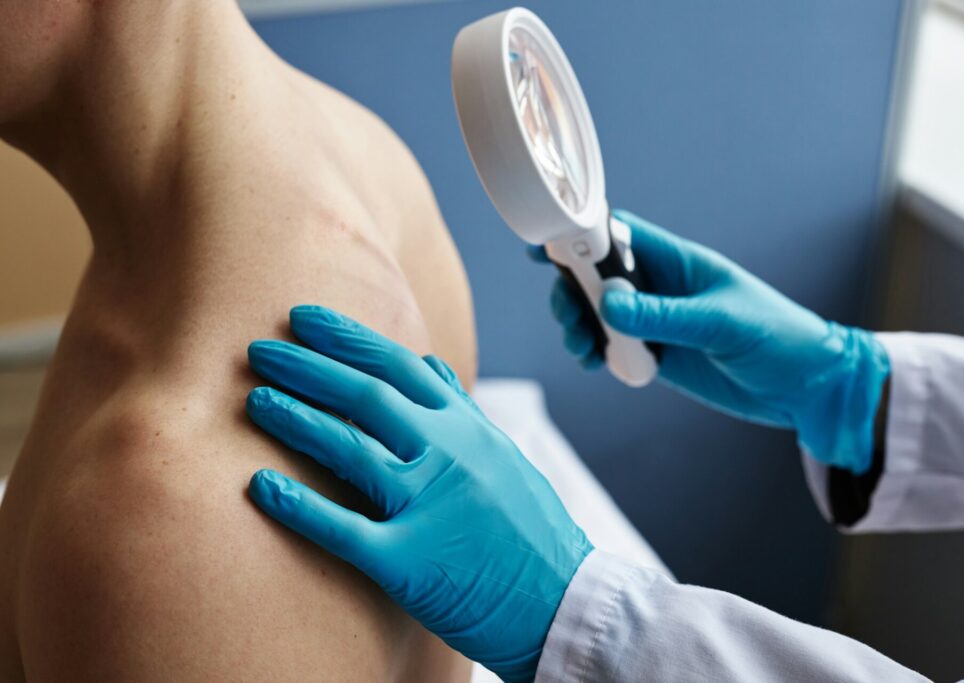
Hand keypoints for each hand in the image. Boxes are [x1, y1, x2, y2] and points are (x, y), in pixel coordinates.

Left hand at [245, 306, 592, 681]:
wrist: (564, 603)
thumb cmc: (530, 530)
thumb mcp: (504, 456)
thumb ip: (461, 410)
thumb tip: (428, 363)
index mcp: (470, 429)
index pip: (401, 365)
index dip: (347, 338)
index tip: (303, 318)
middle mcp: (452, 456)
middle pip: (368, 396)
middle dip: (308, 367)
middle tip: (259, 350)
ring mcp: (432, 506)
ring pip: (352, 449)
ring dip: (297, 420)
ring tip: (255, 401)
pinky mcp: (412, 561)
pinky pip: (346, 528)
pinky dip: (300, 506)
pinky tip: (261, 487)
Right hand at [533, 210, 889, 472]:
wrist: (807, 388)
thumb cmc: (779, 337)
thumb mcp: (722, 323)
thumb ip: (664, 316)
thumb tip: (610, 306)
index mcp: (678, 262)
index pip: (618, 235)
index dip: (579, 234)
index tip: (546, 244)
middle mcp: (661, 288)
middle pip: (596, 277)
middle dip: (572, 291)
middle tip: (569, 314)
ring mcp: (656, 322)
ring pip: (599, 315)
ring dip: (579, 325)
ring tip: (582, 347)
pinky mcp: (658, 355)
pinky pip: (613, 348)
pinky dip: (597, 354)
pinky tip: (597, 363)